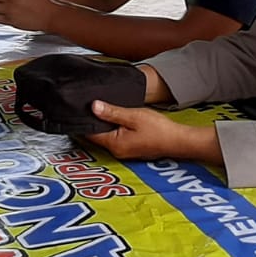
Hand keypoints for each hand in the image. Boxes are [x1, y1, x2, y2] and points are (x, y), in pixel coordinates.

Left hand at [82, 101, 221, 163]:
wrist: (177, 141)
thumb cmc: (158, 130)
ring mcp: (124, 151)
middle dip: (92, 121)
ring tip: (100, 109)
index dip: (83, 120)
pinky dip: (112, 128)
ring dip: (102, 124)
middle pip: (96, 135)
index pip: (89, 132)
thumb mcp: (133, 116)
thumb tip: (93, 106)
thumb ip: (112, 112)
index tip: (78, 108)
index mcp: (114, 144)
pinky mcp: (131, 148)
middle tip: (87, 106)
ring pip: (106, 135)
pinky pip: (115, 137)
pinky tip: (115, 117)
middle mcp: (116, 150)